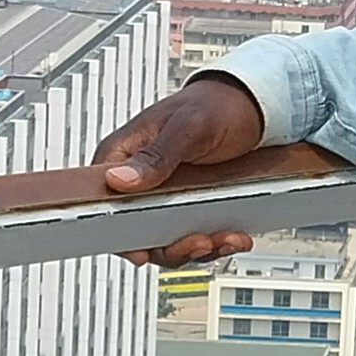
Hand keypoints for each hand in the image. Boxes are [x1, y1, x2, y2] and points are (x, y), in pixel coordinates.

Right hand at [93, 77, 265, 267]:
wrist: (250, 104)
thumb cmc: (213, 104)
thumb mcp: (188, 126)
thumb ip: (156, 154)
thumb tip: (118, 179)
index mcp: (122, 157)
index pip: (105, 205)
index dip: (120, 234)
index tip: (142, 250)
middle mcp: (140, 182)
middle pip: (138, 233)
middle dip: (171, 246)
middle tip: (201, 242)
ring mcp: (166, 197)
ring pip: (169, 240)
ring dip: (200, 247)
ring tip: (227, 238)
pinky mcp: (191, 206)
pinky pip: (196, 235)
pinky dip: (217, 241)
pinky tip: (236, 237)